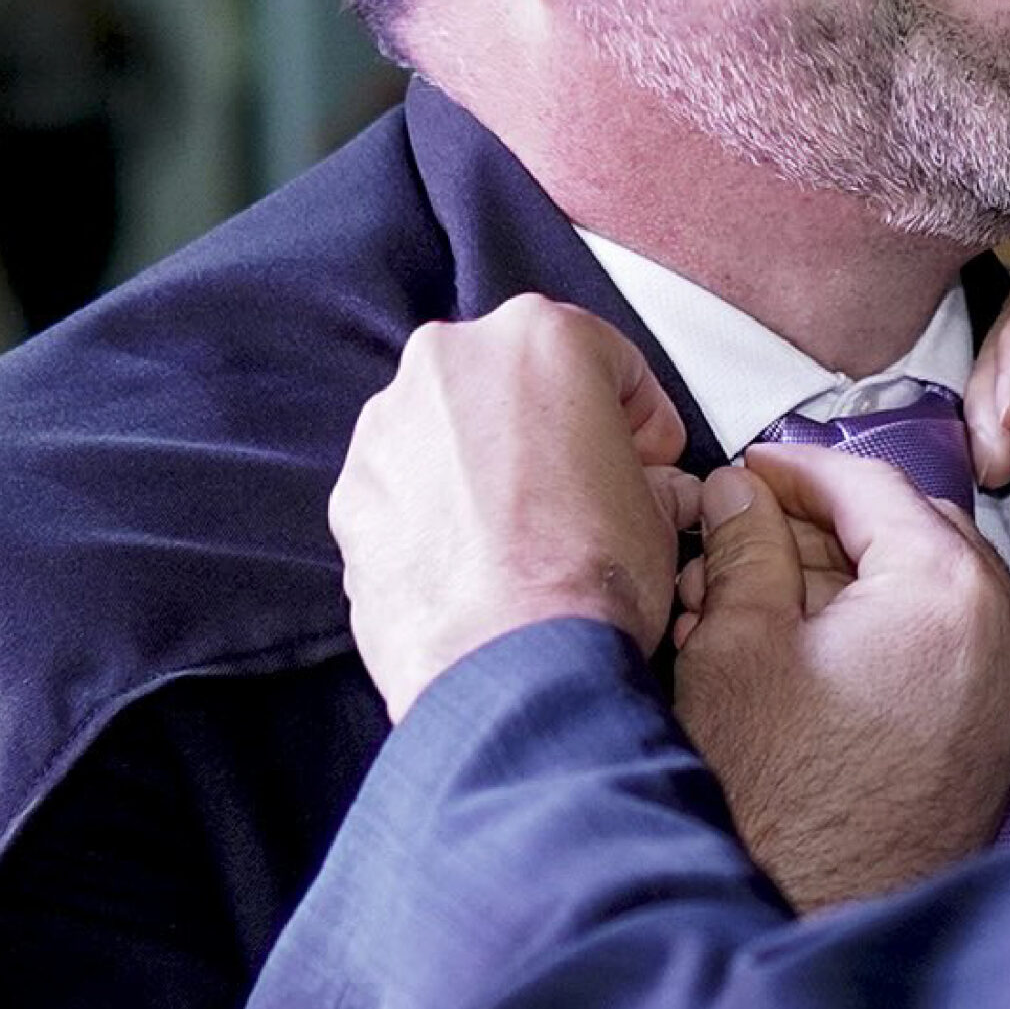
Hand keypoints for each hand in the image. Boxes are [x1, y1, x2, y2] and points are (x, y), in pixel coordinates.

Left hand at [331, 297, 699, 720]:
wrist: (513, 668)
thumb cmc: (586, 581)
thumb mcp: (656, 513)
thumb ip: (647, 478)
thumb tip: (650, 490)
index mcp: (539, 339)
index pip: (608, 360)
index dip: (639, 418)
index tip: (646, 457)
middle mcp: (452, 361)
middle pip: (518, 381)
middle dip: (553, 429)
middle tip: (585, 490)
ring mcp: (391, 422)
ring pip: (452, 426)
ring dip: (487, 464)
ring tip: (522, 534)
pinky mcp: (352, 487)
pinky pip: (406, 482)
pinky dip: (435, 509)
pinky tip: (472, 560)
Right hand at [671, 446, 1009, 912]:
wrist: (805, 922)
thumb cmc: (775, 803)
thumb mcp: (735, 640)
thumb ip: (744, 543)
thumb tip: (739, 496)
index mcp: (949, 595)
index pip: (872, 484)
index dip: (797, 469)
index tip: (752, 471)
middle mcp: (1008, 637)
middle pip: (910, 530)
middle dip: (821, 527)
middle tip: (745, 529)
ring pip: (929, 586)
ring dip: (848, 577)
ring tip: (754, 595)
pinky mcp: (1001, 735)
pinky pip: (948, 644)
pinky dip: (884, 626)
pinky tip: (803, 641)